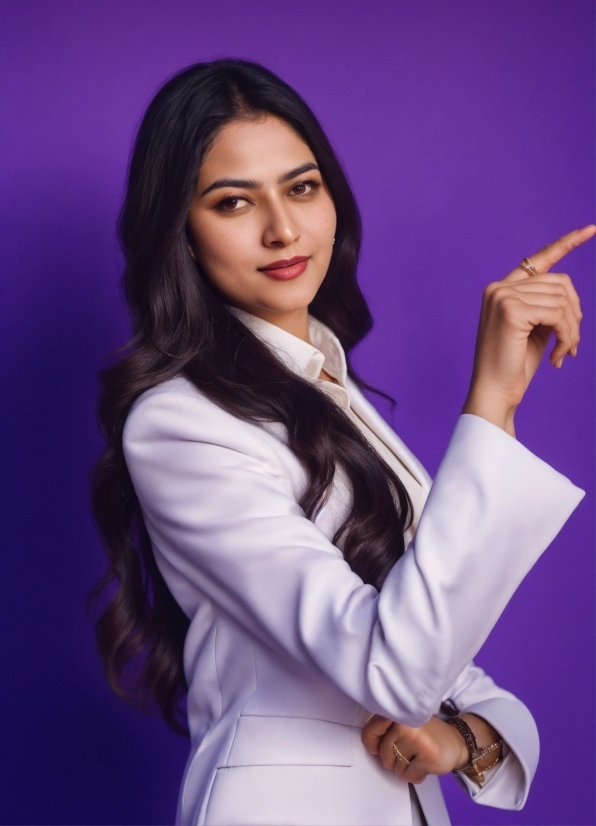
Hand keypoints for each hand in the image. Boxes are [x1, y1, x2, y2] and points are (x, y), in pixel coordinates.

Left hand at [361, 714, 468, 784]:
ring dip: (405, 766)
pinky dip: (415, 775)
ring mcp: (416, 737)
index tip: (387, 742)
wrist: (455, 742)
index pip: (370, 731)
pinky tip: (425, 762)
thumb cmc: (424, 735)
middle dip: (394, 757)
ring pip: (394, 766)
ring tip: (418, 754)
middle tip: (410, 748)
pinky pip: (407, 776)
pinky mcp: (427, 755)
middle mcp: (405, 721)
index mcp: (396, 711)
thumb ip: (383, 729)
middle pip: (382, 753)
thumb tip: (369, 745)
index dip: (374, 743)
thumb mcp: (401, 724)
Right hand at [463, 225, 595, 435]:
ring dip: (572, 331)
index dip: (566, 243)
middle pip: (560, 283)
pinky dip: (566, 337)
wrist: (494, 393)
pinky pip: (558, 314)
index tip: (590, 229)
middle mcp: (498, 288)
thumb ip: (545, 307)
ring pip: (562, 300)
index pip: (539, 259)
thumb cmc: (512, 367)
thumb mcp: (533, 330)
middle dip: (574, 316)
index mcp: (501, 290)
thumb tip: (569, 296)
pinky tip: (557, 357)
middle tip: (573, 345)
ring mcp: (502, 297)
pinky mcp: (511, 310)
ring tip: (565, 353)